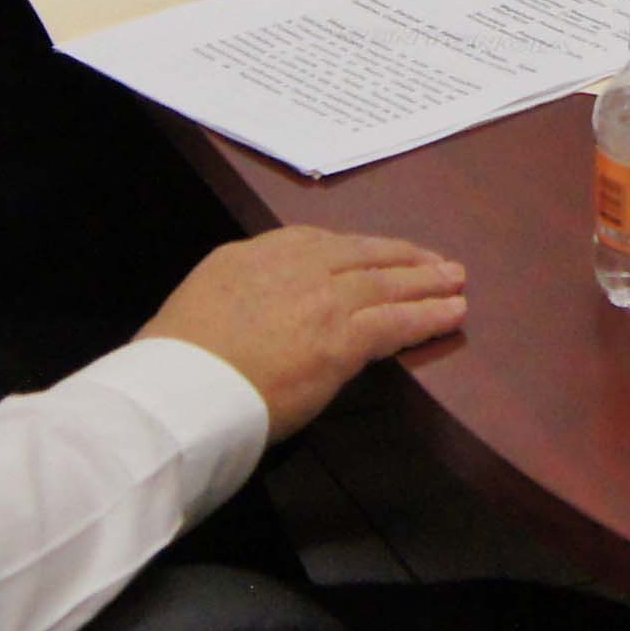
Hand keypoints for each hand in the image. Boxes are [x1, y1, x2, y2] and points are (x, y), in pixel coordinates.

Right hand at [141, 227, 470, 435]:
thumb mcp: (199, 304)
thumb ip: (237, 300)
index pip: (315, 243)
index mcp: (251, 256)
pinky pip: (395, 322)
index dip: (354, 249)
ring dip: (425, 281)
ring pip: (385, 282)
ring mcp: (320, 299)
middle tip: (433, 260)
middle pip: (360, 254)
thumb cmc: (174, 363)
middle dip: (400, 257)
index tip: (373, 252)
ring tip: (455, 280)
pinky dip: (429, 316)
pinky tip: (452, 313)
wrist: (178, 388)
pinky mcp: (341, 338)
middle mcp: (290, 266)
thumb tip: (259, 318)